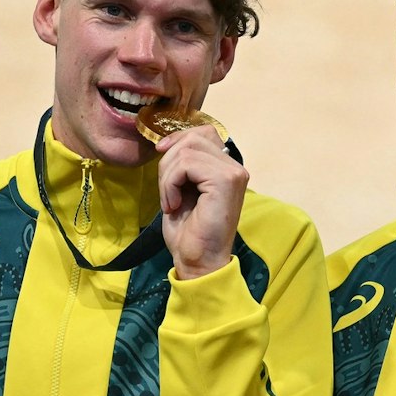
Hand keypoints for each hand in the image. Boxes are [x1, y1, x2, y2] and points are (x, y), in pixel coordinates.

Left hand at [155, 125, 246, 279]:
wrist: (199, 262)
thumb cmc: (190, 232)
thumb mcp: (182, 189)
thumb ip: (183, 164)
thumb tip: (167, 143)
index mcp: (227, 168)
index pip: (203, 133)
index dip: (178, 139)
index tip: (161, 155)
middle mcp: (235, 167)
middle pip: (193, 138)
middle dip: (169, 160)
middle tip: (166, 191)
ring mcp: (233, 173)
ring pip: (187, 150)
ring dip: (168, 175)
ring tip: (170, 200)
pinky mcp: (225, 181)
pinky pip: (186, 164)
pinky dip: (171, 182)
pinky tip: (173, 204)